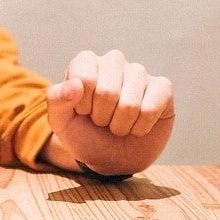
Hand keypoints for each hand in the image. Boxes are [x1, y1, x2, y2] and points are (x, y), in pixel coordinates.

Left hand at [45, 49, 175, 178]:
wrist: (110, 158)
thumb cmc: (84, 134)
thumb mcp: (61, 122)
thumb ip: (57, 101)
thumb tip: (75, 84)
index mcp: (86, 62)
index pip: (84, 79)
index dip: (83, 106)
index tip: (83, 112)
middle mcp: (113, 61)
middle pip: (107, 92)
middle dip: (102, 117)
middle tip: (102, 121)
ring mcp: (139, 72)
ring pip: (131, 103)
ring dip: (121, 125)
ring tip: (118, 124)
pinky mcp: (163, 88)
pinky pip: (152, 107)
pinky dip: (141, 127)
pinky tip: (138, 126)